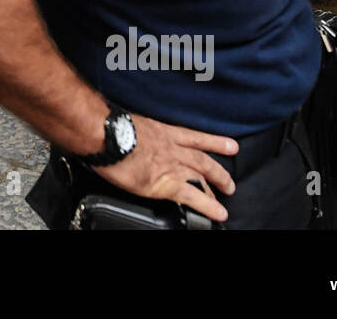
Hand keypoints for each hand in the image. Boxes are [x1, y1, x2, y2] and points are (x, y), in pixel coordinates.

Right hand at [90, 113, 238, 222]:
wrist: (106, 135)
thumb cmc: (110, 127)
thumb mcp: (131, 123)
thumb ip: (138, 132)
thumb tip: (131, 136)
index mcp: (163, 132)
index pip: (194, 137)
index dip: (214, 142)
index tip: (230, 145)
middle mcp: (172, 148)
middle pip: (203, 159)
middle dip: (219, 169)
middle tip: (229, 178)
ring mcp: (172, 166)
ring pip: (202, 175)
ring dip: (218, 183)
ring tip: (228, 191)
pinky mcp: (167, 184)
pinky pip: (193, 196)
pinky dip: (208, 206)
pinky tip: (218, 213)